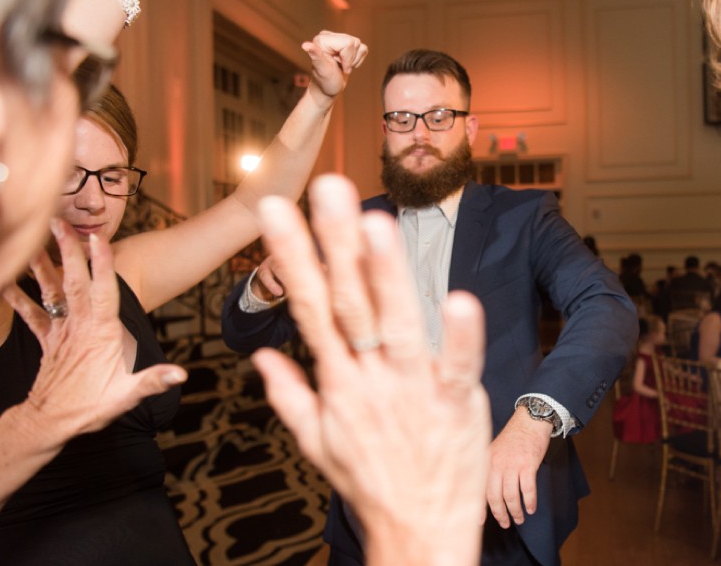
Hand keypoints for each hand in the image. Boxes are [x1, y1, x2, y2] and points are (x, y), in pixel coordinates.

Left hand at [3, 219, 185, 438]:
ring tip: (36, 237)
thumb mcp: (126, 396)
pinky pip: (30, 314)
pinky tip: (4, 281)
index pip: (104, 291)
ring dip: (44, 264)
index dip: (101, 263)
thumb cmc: (89, 409)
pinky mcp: (48, 340)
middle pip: (74, 281)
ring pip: (52, 291)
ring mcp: (60, 331)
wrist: (49, 424)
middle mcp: (78, 326)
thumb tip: (180, 375)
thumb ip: (153, 381)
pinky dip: (17, 296)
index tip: (97, 236)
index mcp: (100, 333)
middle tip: (59, 222)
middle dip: (68, 250)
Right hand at [251, 175, 489, 565]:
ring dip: (386, 275)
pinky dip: (459, 336)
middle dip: (335, 243)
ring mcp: (413, 389)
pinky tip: (458, 299)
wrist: (417, 535)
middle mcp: (370, 377)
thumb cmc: (370, 484)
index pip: (310, 307)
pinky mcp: (456, 404)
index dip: (293, 257)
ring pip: (397, 324)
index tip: (276, 210)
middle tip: (326, 189)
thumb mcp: (316, 443)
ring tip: (375, 223)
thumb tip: (262, 360)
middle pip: (349, 302)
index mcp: (337, 381)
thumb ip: (290, 395)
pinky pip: (458, 365)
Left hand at [302, 31, 368, 104]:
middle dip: (350, 59)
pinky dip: (358, 60)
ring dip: (353, 60)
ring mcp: (339, 39)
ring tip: (342, 66)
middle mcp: (329, 36)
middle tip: (340, 67)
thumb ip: (316, 55)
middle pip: (354, 42)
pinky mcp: (347, 45)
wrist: (328, 88)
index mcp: (322, 39)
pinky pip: (362, 48)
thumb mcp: (322, 69)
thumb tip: (305, 45)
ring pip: (359, 45)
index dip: (347, 58)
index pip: (348, 43)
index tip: (338, 66)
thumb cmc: (324, 81)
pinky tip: (347, 64)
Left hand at [485, 406, 551, 527]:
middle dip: (500, 513)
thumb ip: (490, 468)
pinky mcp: (528, 465)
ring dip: (516, 511)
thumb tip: (488, 491)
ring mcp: (512, 464)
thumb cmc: (513, 437)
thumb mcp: (495, 450)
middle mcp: (497, 464)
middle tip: (505, 523)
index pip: (479, 488)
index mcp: (487, 461)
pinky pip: (528, 489)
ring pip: (511, 496)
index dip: (479, 507)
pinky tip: (531, 508)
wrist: (530, 421)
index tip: (480, 522)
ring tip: (519, 519)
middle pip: (495, 496)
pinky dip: (529, 502)